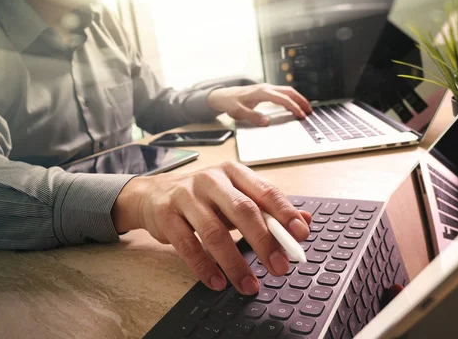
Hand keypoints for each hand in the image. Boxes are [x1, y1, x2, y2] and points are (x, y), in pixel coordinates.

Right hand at [111, 161, 312, 294]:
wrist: (152, 195)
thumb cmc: (202, 197)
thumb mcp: (235, 195)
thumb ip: (268, 208)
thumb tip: (305, 220)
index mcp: (233, 172)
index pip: (264, 190)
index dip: (284, 213)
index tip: (301, 235)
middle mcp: (210, 180)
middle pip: (242, 210)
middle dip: (264, 241)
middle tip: (279, 266)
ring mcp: (186, 196)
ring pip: (215, 232)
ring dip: (235, 263)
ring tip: (249, 285)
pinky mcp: (167, 216)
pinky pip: (188, 245)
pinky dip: (204, 267)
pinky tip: (218, 282)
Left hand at [207, 83, 312, 125]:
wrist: (221, 96)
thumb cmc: (230, 103)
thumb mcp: (239, 113)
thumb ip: (253, 117)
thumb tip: (267, 121)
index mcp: (262, 93)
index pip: (283, 99)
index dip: (294, 107)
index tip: (301, 116)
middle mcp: (266, 88)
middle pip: (289, 91)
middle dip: (301, 100)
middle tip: (310, 111)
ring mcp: (266, 88)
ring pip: (287, 90)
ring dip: (297, 98)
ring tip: (305, 108)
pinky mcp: (265, 90)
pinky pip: (282, 92)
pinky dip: (290, 98)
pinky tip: (292, 105)